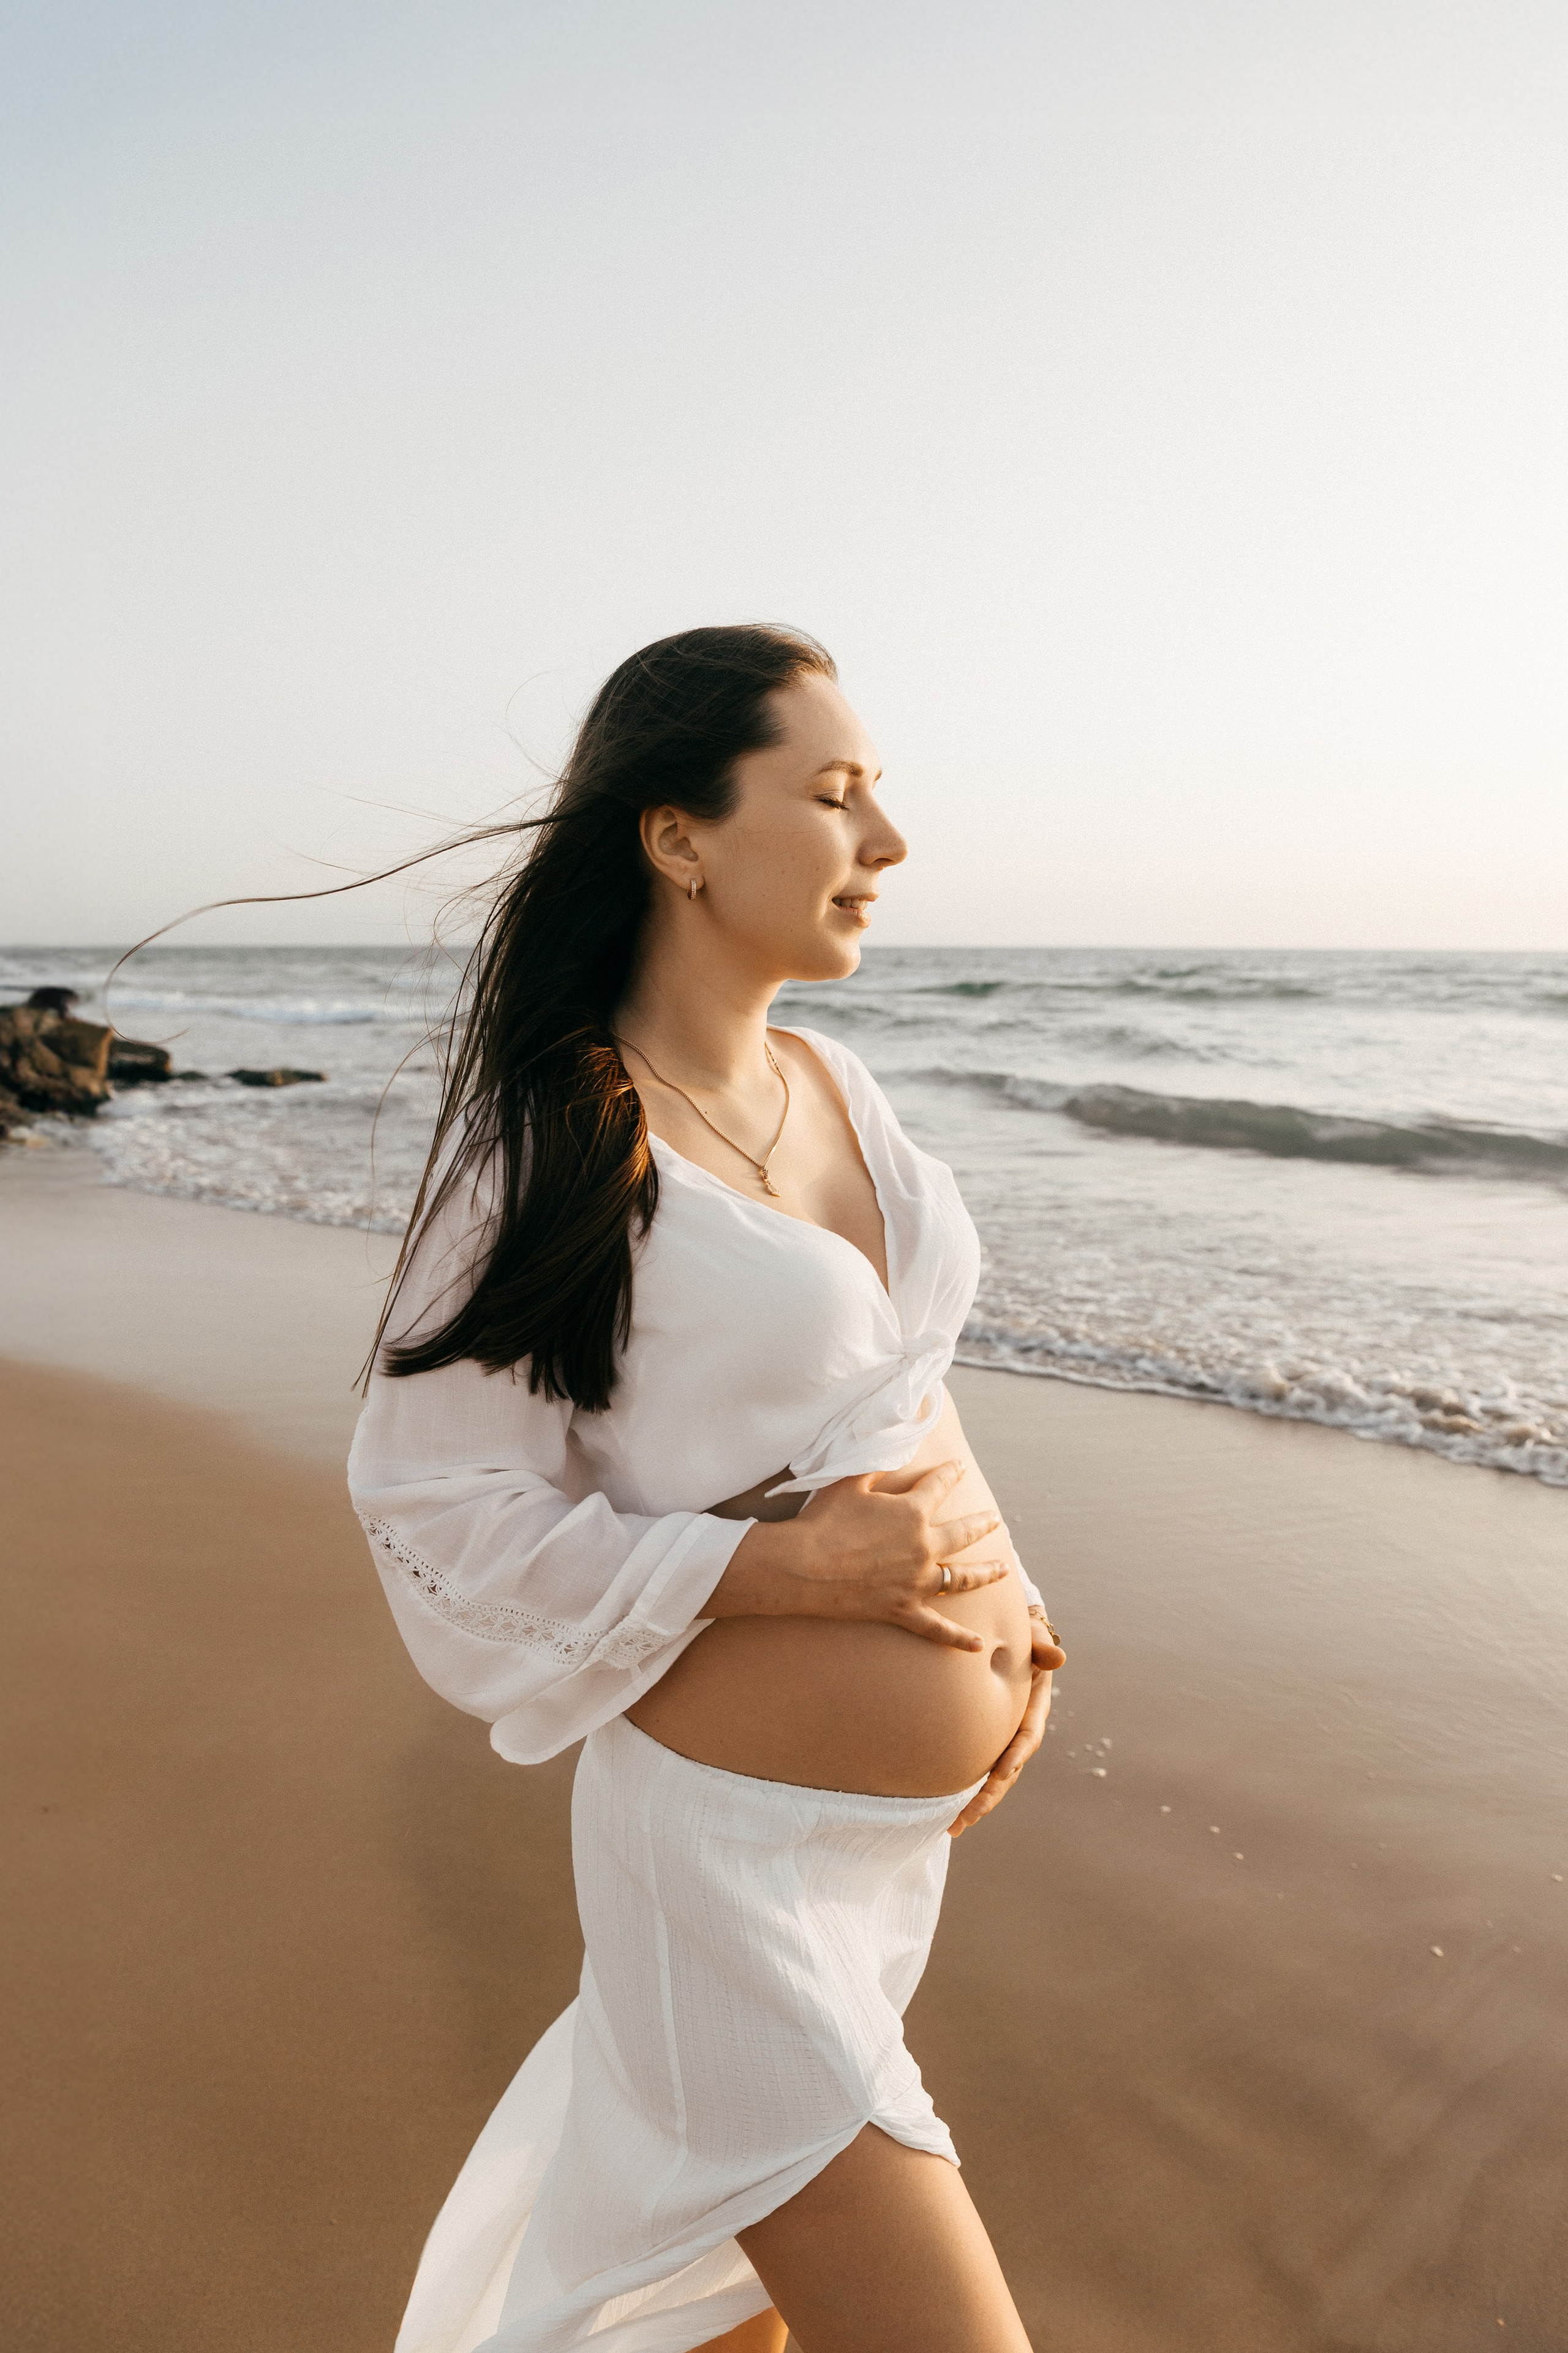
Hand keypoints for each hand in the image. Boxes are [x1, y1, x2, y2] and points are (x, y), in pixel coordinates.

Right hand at [712, 1460, 1009, 1650]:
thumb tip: (890, 1445)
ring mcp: (916, 1583)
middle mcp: (923, 1547)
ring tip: (1002, 1568)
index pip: (939, 1486)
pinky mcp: (903, 1611)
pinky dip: (959, 1639)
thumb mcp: (849, 1482)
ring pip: (961, 1578)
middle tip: (995, 1519)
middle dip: (982, 1523)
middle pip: (963, 1533)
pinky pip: (937, 1628)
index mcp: (912, 1512)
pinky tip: (979, 1646)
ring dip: (985, 1572)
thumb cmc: (823, 1520)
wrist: (802, 1566)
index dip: (950, 1473)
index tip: (959, 1467)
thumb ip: (875, 1465)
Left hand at [948, 1610, 1066, 1835]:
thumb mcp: (1035, 1634)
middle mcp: (1020, 1731)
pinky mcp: (986, 1740)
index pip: (1027, 1736)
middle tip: (968, 1816)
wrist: (1014, 1637)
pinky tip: (945, 1811)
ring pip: (993, 1779)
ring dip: (976, 1803)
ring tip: (954, 1828)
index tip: (1003, 1771)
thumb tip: (1057, 1657)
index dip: (1017, 1755)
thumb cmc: (1025, 1634)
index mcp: (1034, 1708)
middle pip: (1008, 1771)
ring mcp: (1003, 1739)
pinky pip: (976, 1768)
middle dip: (990, 1795)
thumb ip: (1042, 1644)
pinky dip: (964, 1790)